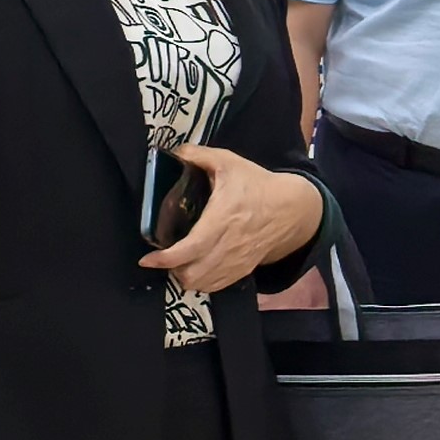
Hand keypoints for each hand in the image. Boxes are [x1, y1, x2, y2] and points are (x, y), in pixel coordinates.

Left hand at [142, 149, 324, 300]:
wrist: (291, 208)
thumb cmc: (256, 185)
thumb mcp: (229, 162)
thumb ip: (198, 155)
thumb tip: (172, 152)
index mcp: (223, 217)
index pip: (192, 247)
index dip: (166, 258)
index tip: (148, 259)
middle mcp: (230, 244)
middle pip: (193, 272)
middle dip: (171, 269)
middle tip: (162, 256)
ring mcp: (237, 260)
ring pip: (202, 283)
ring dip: (184, 277)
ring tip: (178, 262)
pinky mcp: (243, 269)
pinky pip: (216, 287)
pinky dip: (201, 283)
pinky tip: (195, 269)